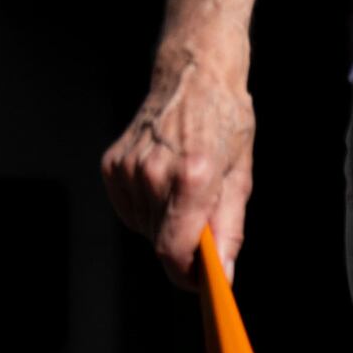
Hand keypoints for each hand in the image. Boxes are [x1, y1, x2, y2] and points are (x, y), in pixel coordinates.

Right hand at [101, 51, 253, 282]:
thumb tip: (223, 274)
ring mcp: (128, 168)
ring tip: (182, 188)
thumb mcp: (240, 177)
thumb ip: (228, 230)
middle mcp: (153, 174)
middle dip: (183, 244)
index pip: (173, 252)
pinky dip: (146, 208)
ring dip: (164, 224)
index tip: (200, 277)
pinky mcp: (112, 165)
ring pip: (144, 229)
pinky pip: (129, 210)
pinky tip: (161, 180)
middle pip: (160, 244)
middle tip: (202, 214)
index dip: (187, 275)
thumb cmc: (224, 123)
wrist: (193, 74)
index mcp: (192, 178)